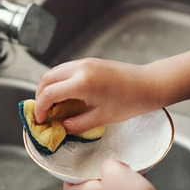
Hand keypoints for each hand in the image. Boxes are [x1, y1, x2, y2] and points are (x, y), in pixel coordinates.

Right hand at [34, 58, 157, 132]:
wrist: (149, 84)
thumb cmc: (130, 102)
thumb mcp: (102, 118)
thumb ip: (77, 124)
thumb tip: (62, 127)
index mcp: (82, 83)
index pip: (49, 93)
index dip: (40, 108)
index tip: (40, 120)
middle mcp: (80, 68)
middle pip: (46, 79)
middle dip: (40, 96)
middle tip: (43, 112)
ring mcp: (85, 62)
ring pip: (55, 72)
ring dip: (48, 87)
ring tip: (53, 105)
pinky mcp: (90, 62)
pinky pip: (66, 69)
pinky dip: (59, 81)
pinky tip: (65, 95)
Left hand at [61, 159, 172, 189]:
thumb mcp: (114, 170)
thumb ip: (107, 163)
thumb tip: (110, 167)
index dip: (68, 180)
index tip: (75, 169)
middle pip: (91, 188)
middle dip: (99, 173)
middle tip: (110, 163)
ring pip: (110, 189)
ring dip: (118, 178)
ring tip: (129, 169)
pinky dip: (130, 185)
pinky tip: (140, 177)